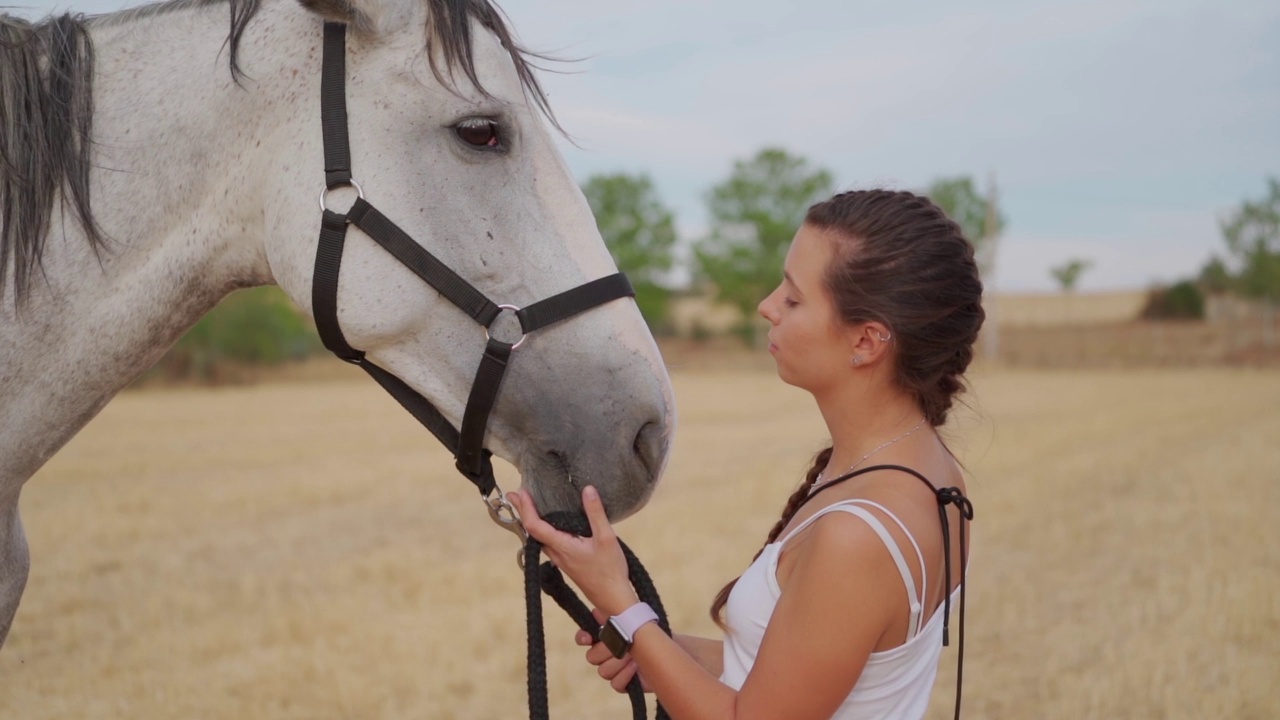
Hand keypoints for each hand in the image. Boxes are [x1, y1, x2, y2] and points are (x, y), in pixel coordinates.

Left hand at [508, 485, 638, 615]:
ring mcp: (559, 559)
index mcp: (561, 546)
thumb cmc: (610, 570)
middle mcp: (555, 553)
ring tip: (527, 504)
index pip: (535, 526)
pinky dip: (541, 529)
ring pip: (538, 538)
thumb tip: (587, 489)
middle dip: (522, 511)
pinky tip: (549, 524)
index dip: (526, 508)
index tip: (522, 492)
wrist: (612, 598)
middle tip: (514, 494)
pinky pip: (547, 542)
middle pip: (531, 531)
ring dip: (531, 520)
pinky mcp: (565, 562)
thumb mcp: (606, 538)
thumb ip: (596, 513)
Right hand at [576, 608, 650, 693]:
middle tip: (625, 643)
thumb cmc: (649, 631)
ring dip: (620, 662)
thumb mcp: (632, 618)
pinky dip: (626, 675)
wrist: (668, 648)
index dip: (582, 638)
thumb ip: (614, 614)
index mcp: (604, 636)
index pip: (583, 638)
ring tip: (635, 655)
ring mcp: (614, 670)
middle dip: (608, 650)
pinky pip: (615, 684)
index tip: (588, 637)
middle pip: (592, 657)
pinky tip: (636, 667)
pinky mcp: (624, 684)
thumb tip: (597, 610)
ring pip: (603, 671)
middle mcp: (605, 654)